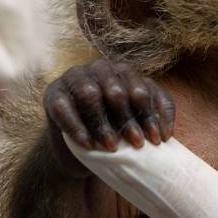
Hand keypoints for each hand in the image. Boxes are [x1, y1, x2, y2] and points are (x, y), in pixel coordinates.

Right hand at [43, 59, 174, 153]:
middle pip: (115, 90)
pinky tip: (88, 144)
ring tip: (112, 147)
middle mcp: (98, 69)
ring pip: (89, 94)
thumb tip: (165, 132)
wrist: (77, 148)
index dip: (149, 114)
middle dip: (127, 119)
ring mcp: (73, 79)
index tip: (156, 140)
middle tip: (136, 144)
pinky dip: (77, 127)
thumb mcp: (137, 123)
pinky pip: (64, 108)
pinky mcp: (52, 95)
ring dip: (102, 123)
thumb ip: (156, 118)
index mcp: (122, 72)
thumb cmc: (115, 131)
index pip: (139, 88)